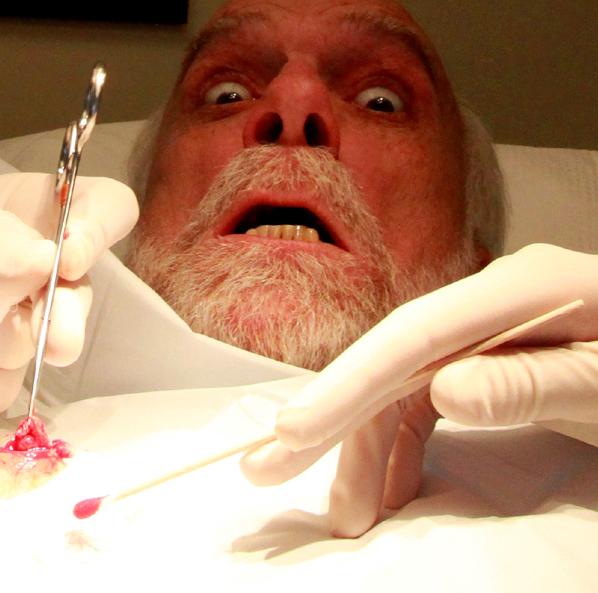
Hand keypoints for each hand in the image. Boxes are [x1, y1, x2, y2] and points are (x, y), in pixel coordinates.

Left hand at [0, 174, 136, 412]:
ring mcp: (14, 328)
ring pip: (22, 347)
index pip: (103, 208)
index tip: (69, 256)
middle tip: (51, 337)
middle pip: (81, 297)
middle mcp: (35, 271)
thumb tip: (46, 268)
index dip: (100, 229)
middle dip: (62, 319)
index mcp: (29, 211)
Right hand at [240, 244, 597, 536]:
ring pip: (399, 389)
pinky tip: (386, 491)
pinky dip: (400, 451)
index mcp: (521, 290)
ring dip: (364, 451)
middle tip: (265, 469)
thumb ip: (539, 383)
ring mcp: (483, 331)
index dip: (348, 385)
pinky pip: (423, 402)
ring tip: (343, 514)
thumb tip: (442, 391)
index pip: (413, 338)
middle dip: (330, 420)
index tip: (295, 434)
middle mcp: (488, 303)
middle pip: (389, 360)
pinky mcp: (485, 360)